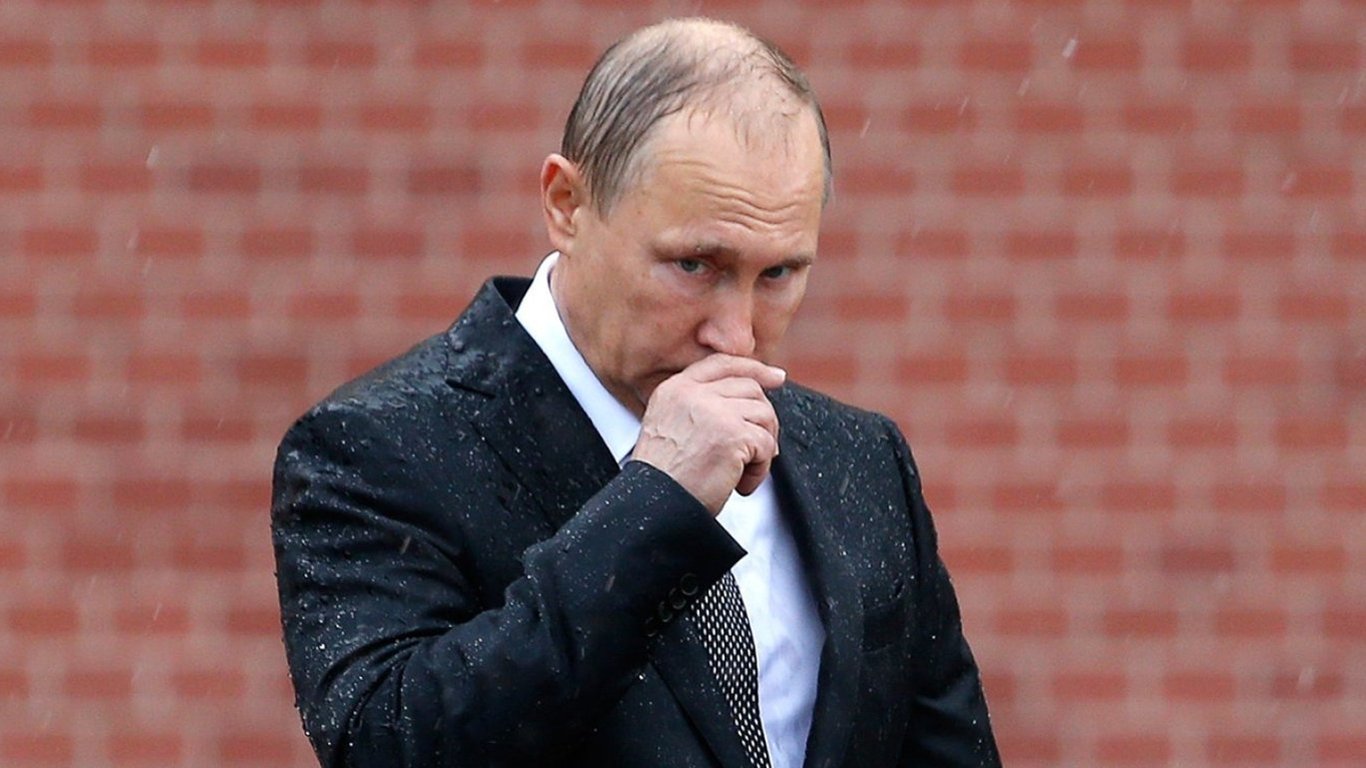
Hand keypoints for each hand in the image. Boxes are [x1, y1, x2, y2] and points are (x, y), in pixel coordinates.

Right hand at [631, 354, 785, 514]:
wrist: (654, 506)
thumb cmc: (664, 480)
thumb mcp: (670, 428)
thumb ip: (700, 407)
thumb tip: (752, 398)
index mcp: (674, 390)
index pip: (722, 364)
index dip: (754, 369)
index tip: (776, 378)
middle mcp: (692, 394)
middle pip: (750, 389)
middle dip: (762, 420)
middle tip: (757, 450)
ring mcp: (713, 411)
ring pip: (764, 414)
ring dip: (762, 447)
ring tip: (743, 471)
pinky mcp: (732, 435)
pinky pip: (765, 444)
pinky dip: (760, 469)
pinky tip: (741, 485)